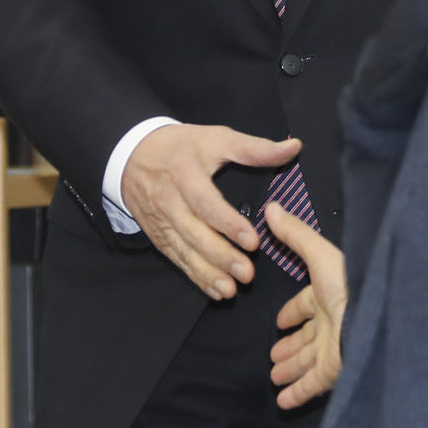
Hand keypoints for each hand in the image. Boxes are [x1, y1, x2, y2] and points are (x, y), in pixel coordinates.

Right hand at [121, 123, 302, 299]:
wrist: (132, 155)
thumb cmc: (181, 146)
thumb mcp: (217, 137)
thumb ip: (255, 148)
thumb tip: (294, 147)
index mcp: (186, 175)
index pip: (207, 203)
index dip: (228, 224)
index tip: (253, 241)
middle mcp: (171, 202)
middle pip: (195, 234)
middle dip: (221, 256)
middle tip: (248, 274)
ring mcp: (162, 222)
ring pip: (185, 251)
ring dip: (208, 273)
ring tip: (231, 290)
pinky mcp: (159, 236)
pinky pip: (177, 259)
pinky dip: (195, 277)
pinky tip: (215, 290)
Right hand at [267, 202, 347, 407]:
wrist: (376, 321)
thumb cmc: (351, 286)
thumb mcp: (320, 256)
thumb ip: (296, 235)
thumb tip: (273, 208)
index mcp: (330, 295)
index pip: (307, 305)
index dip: (293, 313)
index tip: (279, 322)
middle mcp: (334, 322)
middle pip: (308, 337)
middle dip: (290, 346)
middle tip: (273, 354)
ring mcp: (335, 348)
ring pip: (308, 362)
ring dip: (290, 370)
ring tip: (274, 376)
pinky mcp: (336, 370)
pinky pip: (313, 386)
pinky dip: (297, 394)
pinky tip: (282, 401)